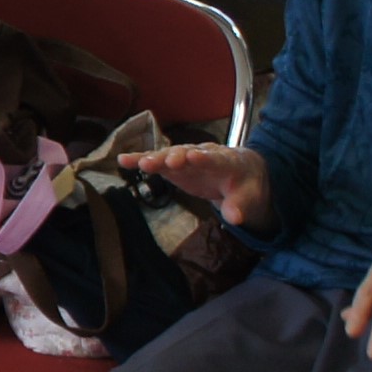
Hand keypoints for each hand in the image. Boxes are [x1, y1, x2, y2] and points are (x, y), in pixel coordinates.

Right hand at [128, 141, 267, 226]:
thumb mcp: (248, 198)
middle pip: (189, 154)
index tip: (193, 157)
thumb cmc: (244, 185)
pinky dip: (141, 160)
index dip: (204, 158)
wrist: (240, 174)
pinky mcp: (174, 166)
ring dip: (157, 158)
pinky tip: (123, 160)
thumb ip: (240, 206)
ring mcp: (187, 159)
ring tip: (141, 163)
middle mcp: (204, 155)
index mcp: (226, 161)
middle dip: (178, 157)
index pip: (215, 158)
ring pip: (170, 155)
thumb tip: (235, 218)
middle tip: (167, 161)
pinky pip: (157, 162)